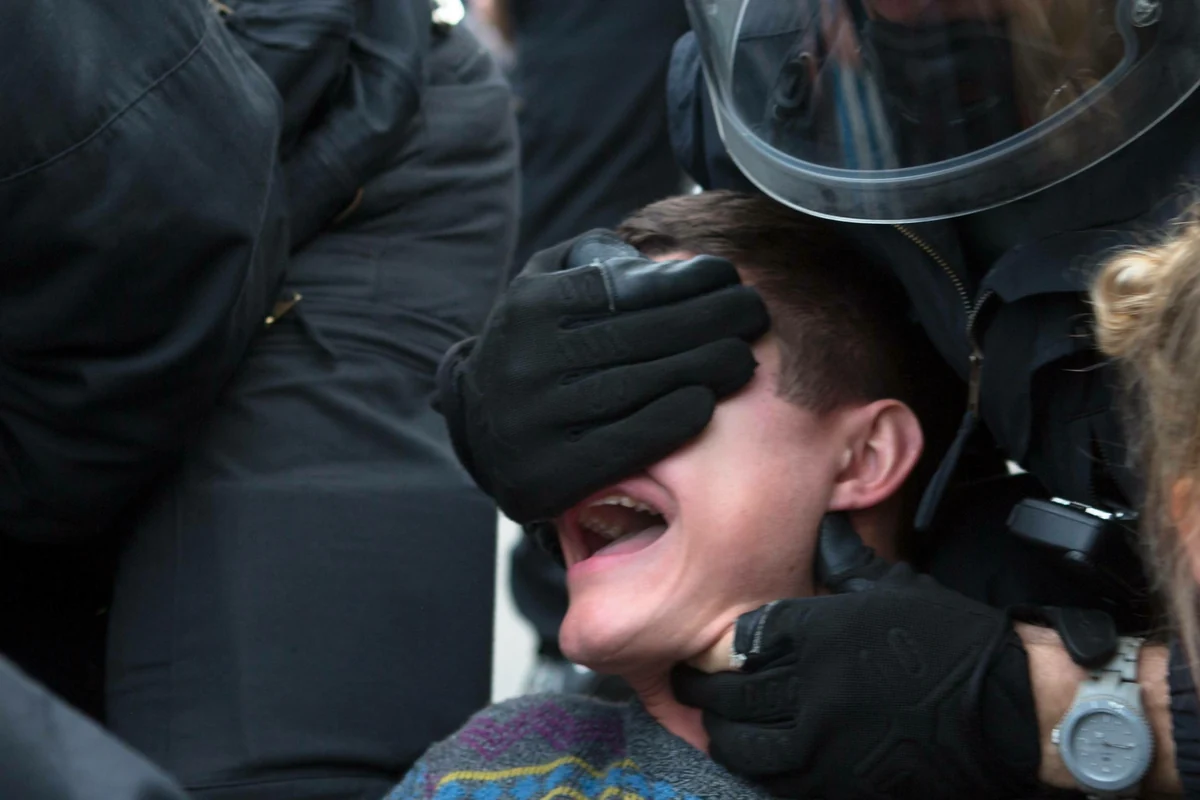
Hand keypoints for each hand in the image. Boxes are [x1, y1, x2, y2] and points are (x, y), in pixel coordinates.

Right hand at [437, 231, 768, 522]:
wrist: (480, 429)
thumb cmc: (537, 346)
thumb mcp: (542, 286)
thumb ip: (590, 258)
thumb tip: (650, 255)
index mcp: (530, 308)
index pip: (620, 288)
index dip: (683, 281)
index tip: (726, 276)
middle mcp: (527, 362)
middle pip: (637, 337)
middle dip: (709, 319)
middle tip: (754, 312)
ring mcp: (536, 422)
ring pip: (636, 388)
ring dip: (703, 368)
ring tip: (744, 356)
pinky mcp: (548, 473)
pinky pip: (622, 444)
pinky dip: (670, 421)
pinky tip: (707, 402)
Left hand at [674, 514, 1041, 799]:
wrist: (1006, 709)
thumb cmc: (951, 641)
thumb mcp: (892, 587)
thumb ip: (843, 560)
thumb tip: (821, 530)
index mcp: (818, 636)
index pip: (745, 638)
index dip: (728, 643)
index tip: (716, 645)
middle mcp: (810, 690)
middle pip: (730, 694)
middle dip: (702, 686)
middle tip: (689, 681)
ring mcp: (821, 743)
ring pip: (742, 742)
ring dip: (723, 730)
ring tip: (718, 721)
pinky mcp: (836, 782)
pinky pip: (776, 777)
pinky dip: (758, 765)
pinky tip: (757, 753)